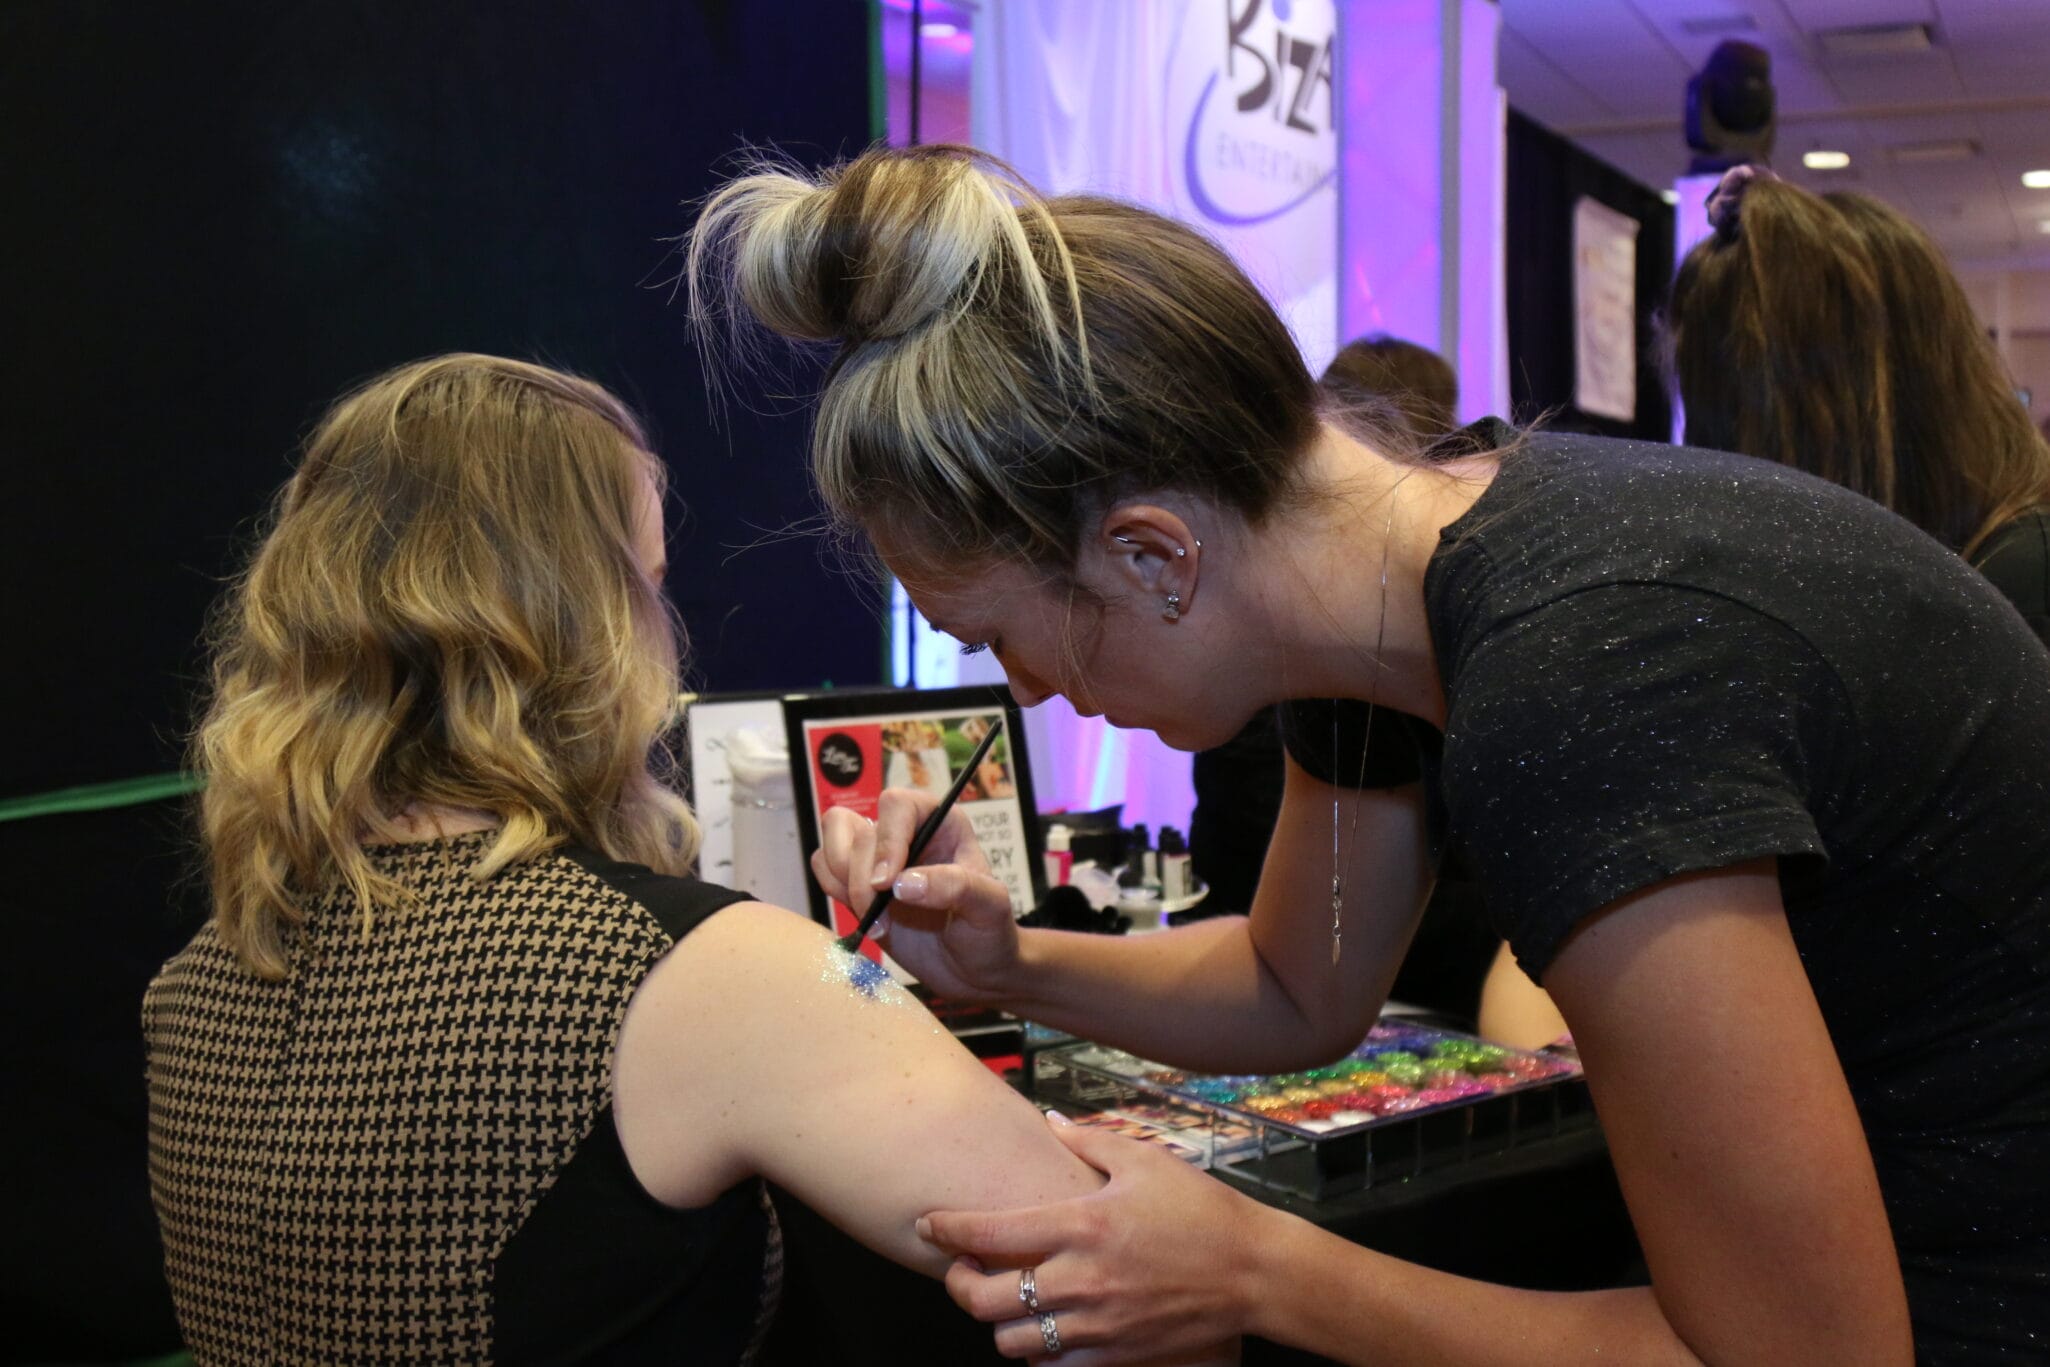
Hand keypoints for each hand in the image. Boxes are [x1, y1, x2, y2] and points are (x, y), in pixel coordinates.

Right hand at [808, 786, 1022, 1003]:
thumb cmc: (989, 933)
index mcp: (940, 822)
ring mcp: (876, 858)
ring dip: (844, 885)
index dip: (886, 841)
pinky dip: (834, 893)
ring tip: (878, 922)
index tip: (887, 884)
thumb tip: (902, 883)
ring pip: (832, 844)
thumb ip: (954, 887)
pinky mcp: (857, 884)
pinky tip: (868, 920)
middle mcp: (904, 832)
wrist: (973, 971)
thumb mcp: (989, 907)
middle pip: (855, 829)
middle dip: (861, 878)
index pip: (897, 805)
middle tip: (883, 916)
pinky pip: (824, 869)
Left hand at [920, 1114, 1265, 1363]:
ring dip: (997, 1322)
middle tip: (960, 1268)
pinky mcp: (1114, 1354)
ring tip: (1004, 1300)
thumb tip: (1048, 1120)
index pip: (988, 1233)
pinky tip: (1044, 1327)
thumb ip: (1087, 1140)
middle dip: (957, 1284)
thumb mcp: (1144, 1161)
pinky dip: (1037, 1351)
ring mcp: (1095, 1323)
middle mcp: (1079, 1278)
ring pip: (1010, 1342)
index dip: (945, 1228)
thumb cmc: (1202, 1211)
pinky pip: (1051, 1366)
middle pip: (983, 1300)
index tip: (928, 1223)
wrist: (1254, 1272)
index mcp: (1081, 1224)